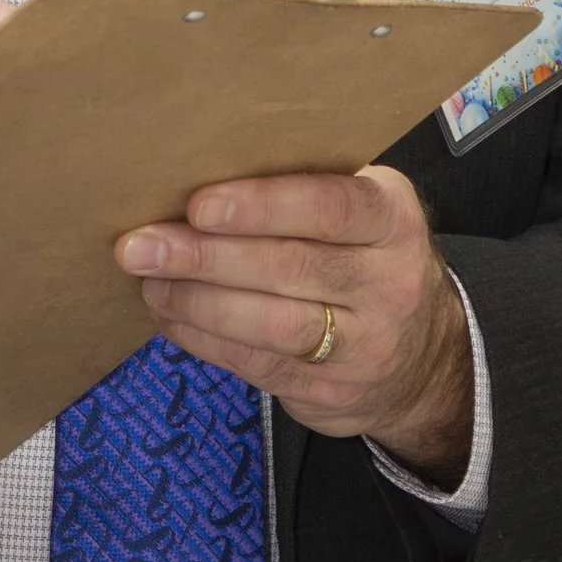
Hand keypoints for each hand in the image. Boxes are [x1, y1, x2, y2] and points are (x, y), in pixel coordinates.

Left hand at [115, 166, 472, 483]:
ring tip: (150, 283)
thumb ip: (303, 191)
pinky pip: (258, 364)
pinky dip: (205, 339)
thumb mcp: (362, 215)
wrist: (421, 360)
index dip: (262, 205)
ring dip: (198, 302)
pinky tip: (171, 317)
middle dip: (206, 255)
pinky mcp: (332, 391)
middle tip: (140, 245)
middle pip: (291, 266)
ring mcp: (365, 344)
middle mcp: (389, 281)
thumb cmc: (364, 261)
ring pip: (273, 323)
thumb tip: (197, 170)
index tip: (199, 205)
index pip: (330, 206)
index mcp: (392, 218)